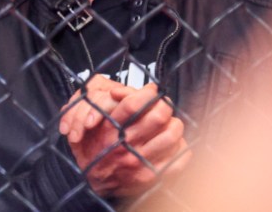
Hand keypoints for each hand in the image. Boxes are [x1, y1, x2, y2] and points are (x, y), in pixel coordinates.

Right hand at [61, 79, 190, 197]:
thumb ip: (118, 102)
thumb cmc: (96, 147)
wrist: (91, 181)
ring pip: (172, 135)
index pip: (134, 104)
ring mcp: (139, 162)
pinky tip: (172, 144)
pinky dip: (180, 147)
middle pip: (158, 117)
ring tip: (168, 125)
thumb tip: (147, 89)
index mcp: (110, 129)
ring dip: (174, 125)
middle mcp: (125, 145)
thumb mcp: (97, 120)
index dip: (148, 93)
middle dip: (164, 106)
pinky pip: (179, 158)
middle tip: (162, 106)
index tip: (151, 91)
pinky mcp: (151, 176)